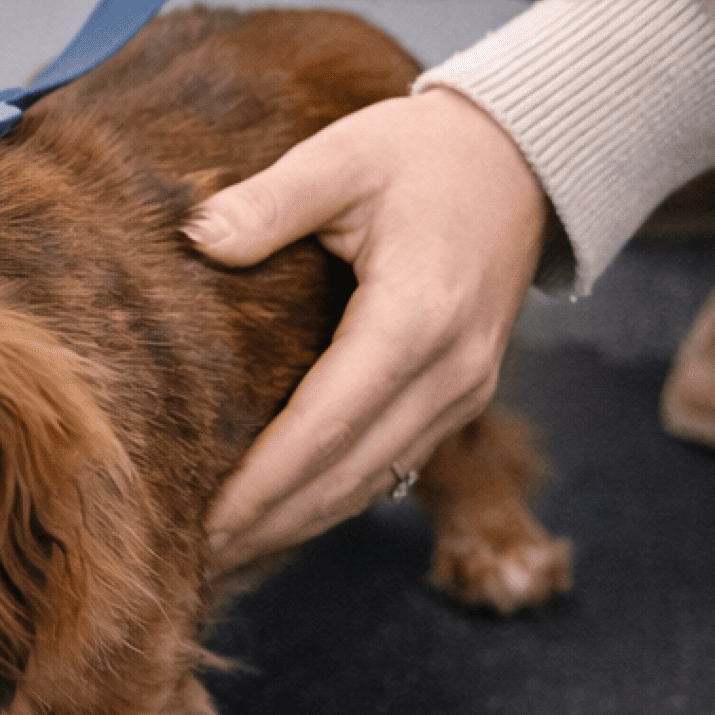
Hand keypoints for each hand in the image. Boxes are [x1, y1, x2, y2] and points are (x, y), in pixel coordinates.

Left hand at [183, 87, 551, 570]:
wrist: (525, 158)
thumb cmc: (423, 155)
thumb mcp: (342, 157)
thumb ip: (269, 201)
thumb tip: (196, 236)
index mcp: (415, 317)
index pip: (325, 426)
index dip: (262, 484)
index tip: (201, 521)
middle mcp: (449, 372)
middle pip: (347, 475)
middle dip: (269, 524)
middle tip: (188, 559)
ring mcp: (464, 392)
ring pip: (373, 483)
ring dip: (299, 524)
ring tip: (222, 553)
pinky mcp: (462, 397)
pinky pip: (393, 466)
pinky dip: (334, 500)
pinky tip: (279, 518)